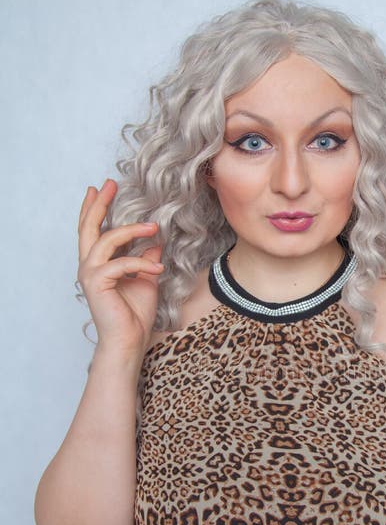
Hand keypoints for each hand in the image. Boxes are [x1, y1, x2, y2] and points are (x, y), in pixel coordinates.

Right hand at [77, 179, 163, 358]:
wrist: (130, 340)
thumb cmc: (135, 314)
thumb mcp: (146, 279)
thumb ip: (146, 259)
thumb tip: (155, 241)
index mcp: (98, 264)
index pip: (93, 231)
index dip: (96, 208)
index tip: (103, 187)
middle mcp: (89, 266)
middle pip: (89, 227)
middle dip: (99, 204)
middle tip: (109, 184)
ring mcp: (90, 274)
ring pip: (106, 240)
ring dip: (131, 230)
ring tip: (154, 227)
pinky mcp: (97, 283)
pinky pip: (120, 263)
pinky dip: (140, 264)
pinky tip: (157, 270)